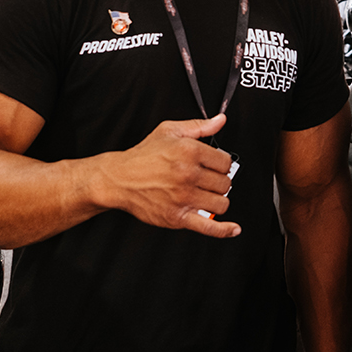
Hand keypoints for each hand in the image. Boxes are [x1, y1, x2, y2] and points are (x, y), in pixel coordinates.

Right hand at [90, 114, 240, 235]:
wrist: (119, 179)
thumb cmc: (142, 156)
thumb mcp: (169, 131)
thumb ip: (199, 126)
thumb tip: (220, 120)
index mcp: (189, 151)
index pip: (225, 162)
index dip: (221, 164)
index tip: (214, 166)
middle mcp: (188, 174)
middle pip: (225, 183)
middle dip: (218, 182)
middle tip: (207, 181)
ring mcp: (183, 197)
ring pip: (221, 203)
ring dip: (217, 200)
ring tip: (206, 195)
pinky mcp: (177, 216)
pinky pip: (208, 226)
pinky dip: (224, 230)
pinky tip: (233, 229)